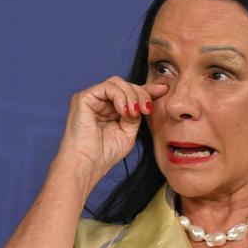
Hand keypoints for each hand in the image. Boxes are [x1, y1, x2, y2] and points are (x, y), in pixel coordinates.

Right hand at [55, 76, 167, 190]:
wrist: (87, 165)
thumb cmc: (104, 154)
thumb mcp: (129, 131)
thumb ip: (137, 114)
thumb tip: (148, 97)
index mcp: (111, 108)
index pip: (130, 92)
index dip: (147, 89)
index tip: (164, 89)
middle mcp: (100, 101)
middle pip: (126, 84)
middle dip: (141, 94)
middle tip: (147, 109)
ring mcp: (91, 98)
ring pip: (118, 82)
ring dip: (132, 96)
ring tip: (134, 113)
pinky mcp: (83, 98)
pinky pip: (107, 87)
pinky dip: (120, 96)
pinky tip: (124, 111)